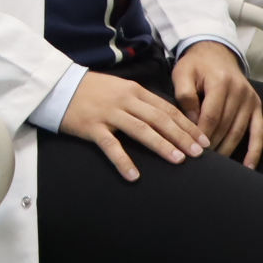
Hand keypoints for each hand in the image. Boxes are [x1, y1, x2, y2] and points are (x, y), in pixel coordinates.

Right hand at [59, 69, 207, 180]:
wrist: (58, 86)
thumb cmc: (92, 91)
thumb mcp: (120, 90)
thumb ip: (141, 102)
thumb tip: (166, 120)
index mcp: (135, 91)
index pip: (167, 109)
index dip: (187, 125)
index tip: (203, 140)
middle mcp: (125, 100)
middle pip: (159, 119)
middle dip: (182, 137)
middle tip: (199, 153)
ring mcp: (109, 113)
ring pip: (141, 130)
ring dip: (161, 145)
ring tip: (178, 160)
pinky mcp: (92, 126)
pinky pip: (110, 146)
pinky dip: (123, 161)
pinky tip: (133, 176)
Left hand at [171, 41, 262, 167]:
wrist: (216, 53)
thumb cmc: (196, 66)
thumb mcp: (183, 74)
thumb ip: (185, 96)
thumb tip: (192, 124)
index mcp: (221, 82)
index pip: (211, 116)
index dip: (202, 135)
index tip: (192, 150)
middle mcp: (240, 91)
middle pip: (226, 126)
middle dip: (213, 146)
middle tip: (200, 163)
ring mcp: (251, 99)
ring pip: (239, 132)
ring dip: (228, 151)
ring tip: (216, 167)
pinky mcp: (257, 106)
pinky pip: (259, 132)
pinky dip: (255, 151)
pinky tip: (248, 167)